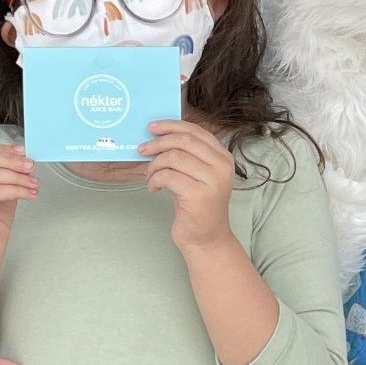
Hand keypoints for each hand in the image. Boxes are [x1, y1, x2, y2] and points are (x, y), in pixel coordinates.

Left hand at [144, 119, 235, 254]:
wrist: (206, 239)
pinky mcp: (198, 195)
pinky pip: (168, 176)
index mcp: (223, 157)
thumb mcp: (198, 175)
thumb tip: (158, 135)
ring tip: (149, 176)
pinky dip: (154, 179)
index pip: (196, 131)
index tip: (152, 128)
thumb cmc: (198, 207)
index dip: (171, 125)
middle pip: (184, 140)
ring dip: (154, 165)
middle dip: (158, 143)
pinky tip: (153, 188)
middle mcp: (222, 166)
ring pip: (174, 157)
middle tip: (142, 150)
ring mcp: (212, 181)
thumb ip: (188, 155)